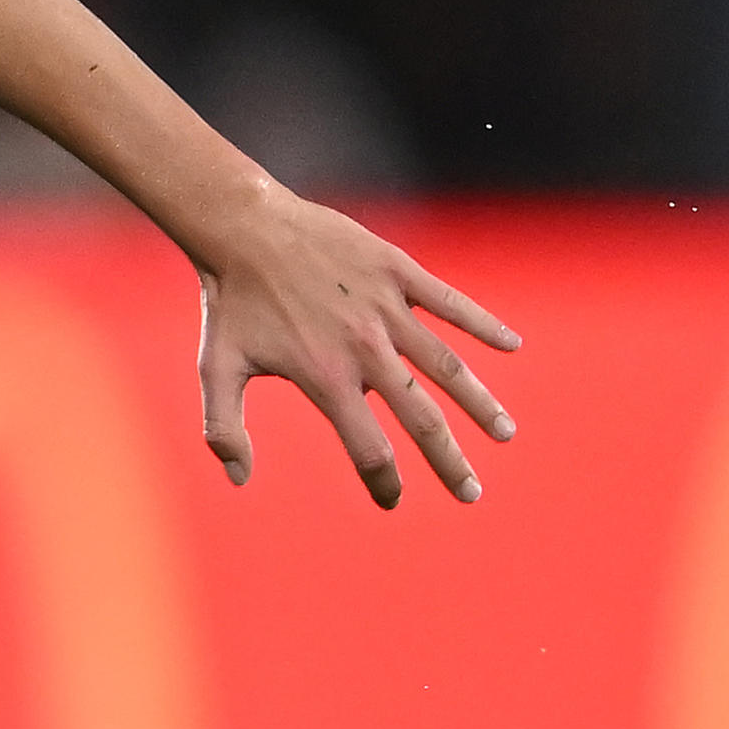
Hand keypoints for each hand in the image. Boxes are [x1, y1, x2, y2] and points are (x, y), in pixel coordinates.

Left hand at [191, 186, 520, 508]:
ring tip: (505, 434)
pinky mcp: (397, 271)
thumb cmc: (229, 301)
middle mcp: (365, 349)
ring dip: (479, 403)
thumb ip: (224, 428)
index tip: (391, 500)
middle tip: (471, 494)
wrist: (243, 228)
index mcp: (325, 378)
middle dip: (449, 462)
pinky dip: (482, 323)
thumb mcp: (215, 368)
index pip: (369, 448)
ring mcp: (386, 309)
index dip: (383, 482)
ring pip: (447, 366)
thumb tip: (239, 479)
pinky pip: (450, 302)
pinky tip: (512, 344)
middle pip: (420, 418)